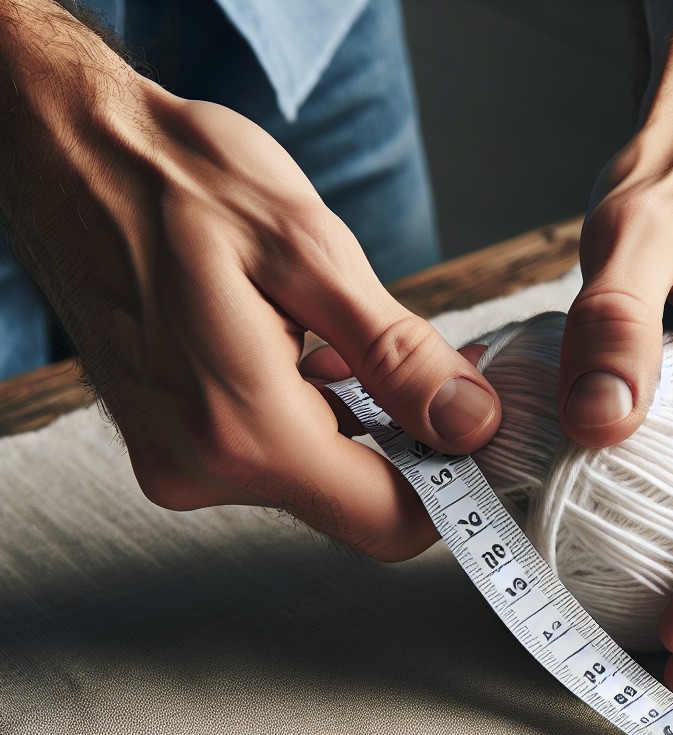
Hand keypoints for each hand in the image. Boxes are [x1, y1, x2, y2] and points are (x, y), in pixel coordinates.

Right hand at [0, 3, 498, 561]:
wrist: (62, 152)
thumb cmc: (174, 178)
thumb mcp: (309, 252)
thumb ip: (396, 355)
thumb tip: (468, 423)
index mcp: (243, 430)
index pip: (384, 519)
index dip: (452, 492)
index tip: (484, 442)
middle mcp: (202, 468)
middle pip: (354, 503)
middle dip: (413, 450)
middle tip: (445, 377)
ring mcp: (179, 460)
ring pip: (316, 478)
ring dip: (363, 426)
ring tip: (372, 349)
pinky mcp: (172, 440)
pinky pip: (272, 455)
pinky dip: (315, 416)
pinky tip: (320, 356)